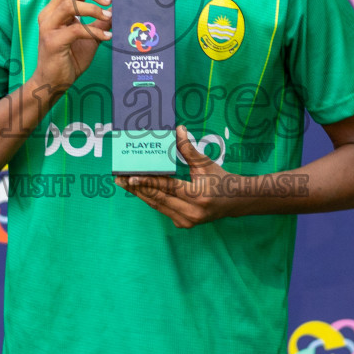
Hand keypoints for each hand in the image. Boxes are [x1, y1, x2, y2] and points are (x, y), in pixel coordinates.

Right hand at [31, 0, 119, 96]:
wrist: (54, 83)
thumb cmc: (70, 59)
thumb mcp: (90, 37)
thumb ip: (100, 23)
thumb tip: (117, 10)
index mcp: (56, 10)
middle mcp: (49, 14)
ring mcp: (49, 27)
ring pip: (70, 6)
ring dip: (93, 9)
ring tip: (109, 17)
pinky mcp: (52, 41)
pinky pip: (75, 30)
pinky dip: (94, 31)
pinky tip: (107, 38)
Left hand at [116, 125, 246, 228]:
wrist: (234, 202)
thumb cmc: (220, 179)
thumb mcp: (206, 163)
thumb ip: (189, 149)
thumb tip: (178, 129)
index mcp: (198, 196)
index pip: (168, 188)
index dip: (149, 182)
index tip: (131, 177)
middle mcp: (192, 212)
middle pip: (158, 198)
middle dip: (137, 188)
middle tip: (119, 178)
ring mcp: (187, 221)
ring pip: (157, 206)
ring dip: (140, 194)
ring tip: (123, 184)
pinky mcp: (184, 224)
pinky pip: (162, 210)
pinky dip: (151, 199)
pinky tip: (138, 190)